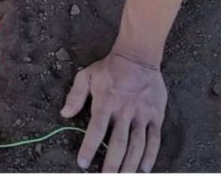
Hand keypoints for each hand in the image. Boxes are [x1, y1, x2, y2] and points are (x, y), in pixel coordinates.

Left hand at [61, 53, 166, 172]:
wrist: (138, 56)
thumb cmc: (110, 68)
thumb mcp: (87, 75)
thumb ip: (75, 95)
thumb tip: (64, 113)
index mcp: (106, 102)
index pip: (96, 130)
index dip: (89, 148)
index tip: (83, 164)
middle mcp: (124, 111)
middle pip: (118, 143)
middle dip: (112, 164)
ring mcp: (142, 114)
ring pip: (137, 144)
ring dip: (130, 164)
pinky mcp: (155, 115)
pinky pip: (154, 138)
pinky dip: (151, 155)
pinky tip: (145, 168)